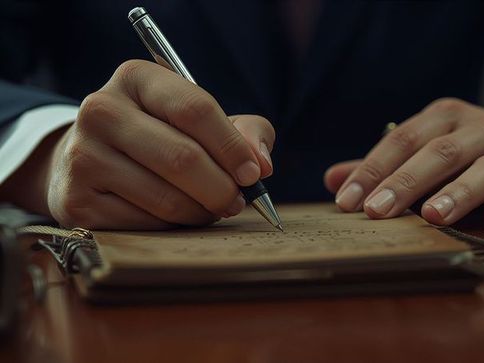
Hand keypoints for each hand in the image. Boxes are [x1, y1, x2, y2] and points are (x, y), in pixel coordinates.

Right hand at [18, 60, 273, 228]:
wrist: (92, 160)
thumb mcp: (203, 120)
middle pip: (182, 157)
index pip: (195, 109)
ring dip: (201, 212)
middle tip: (237, 202)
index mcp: (136, 78)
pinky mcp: (76, 201)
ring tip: (211, 209)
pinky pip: (144, 225)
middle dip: (222, 188)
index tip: (254, 174)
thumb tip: (261, 165)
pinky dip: (172, 228)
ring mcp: (82, 156)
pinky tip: (177, 217)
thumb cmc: (163, 135)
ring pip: (166, 198)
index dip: (232, 147)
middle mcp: (101, 110)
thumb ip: (245, 131)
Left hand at [324, 98, 483, 228]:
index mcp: (446, 117)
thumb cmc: (471, 151)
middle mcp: (482, 129)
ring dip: (459, 193)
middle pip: (440, 153)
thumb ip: (383, 165)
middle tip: (377, 212)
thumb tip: (332, 180)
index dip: (373, 170)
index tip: (346, 201)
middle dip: (405, 183)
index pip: (402, 140)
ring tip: (432, 216)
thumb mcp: (428, 147)